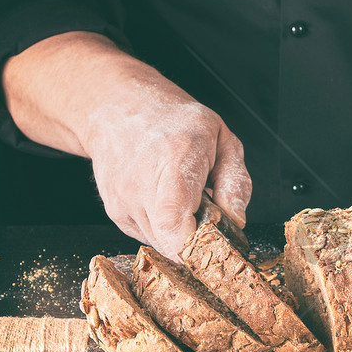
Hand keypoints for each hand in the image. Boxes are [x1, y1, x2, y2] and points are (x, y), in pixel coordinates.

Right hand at [86, 83, 251, 259]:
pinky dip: (163, 230)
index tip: (215, 240)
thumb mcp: (222, 139)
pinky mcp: (115, 211)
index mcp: (174, 159)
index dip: (196, 244)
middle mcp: (142, 182)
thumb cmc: (176, 121)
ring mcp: (123, 199)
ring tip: (186, 203)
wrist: (118, 107)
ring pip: (160, 244)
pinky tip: (166, 203)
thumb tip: (236, 221)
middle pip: (170, 243)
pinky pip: (147, 237)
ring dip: (180, 235)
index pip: (174, 222)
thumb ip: (236, 182)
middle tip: (207, 218)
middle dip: (196, 242)